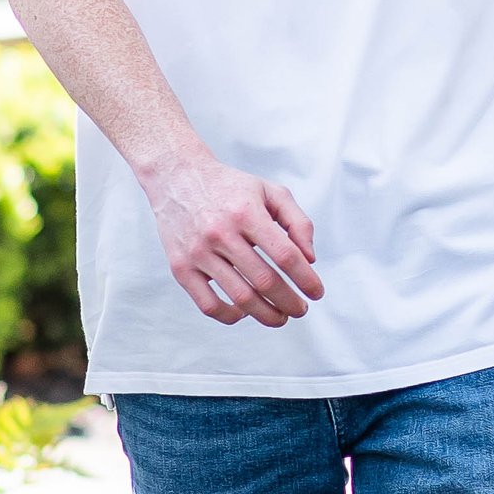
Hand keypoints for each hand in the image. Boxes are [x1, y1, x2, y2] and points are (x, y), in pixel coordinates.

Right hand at [141, 148, 323, 327]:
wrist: (177, 177)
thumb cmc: (230, 187)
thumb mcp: (269, 191)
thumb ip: (297, 222)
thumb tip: (309, 260)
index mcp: (246, 212)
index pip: (285, 255)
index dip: (305, 279)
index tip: (317, 292)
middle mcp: (220, 233)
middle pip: (265, 281)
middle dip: (290, 302)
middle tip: (301, 310)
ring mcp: (198, 253)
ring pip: (239, 297)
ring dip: (266, 315)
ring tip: (280, 317)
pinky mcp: (180, 267)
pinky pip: (208, 305)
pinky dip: (230, 316)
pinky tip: (244, 312)